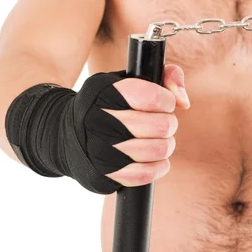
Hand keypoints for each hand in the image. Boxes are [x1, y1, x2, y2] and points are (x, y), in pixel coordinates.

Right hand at [103, 64, 189, 186]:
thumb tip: (184, 102)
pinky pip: (146, 174)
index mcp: (103, 92)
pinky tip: (152, 158)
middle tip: (160, 124)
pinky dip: (158, 166)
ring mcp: (98, 150)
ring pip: (158, 150)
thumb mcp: (129, 81)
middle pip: (161, 125)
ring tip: (156, 140)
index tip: (162, 102)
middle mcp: (97, 120)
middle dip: (168, 124)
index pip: (153, 97)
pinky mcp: (103, 174)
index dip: (167, 101)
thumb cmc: (109, 106)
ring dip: (165, 145)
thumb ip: (164, 77)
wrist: (67, 137)